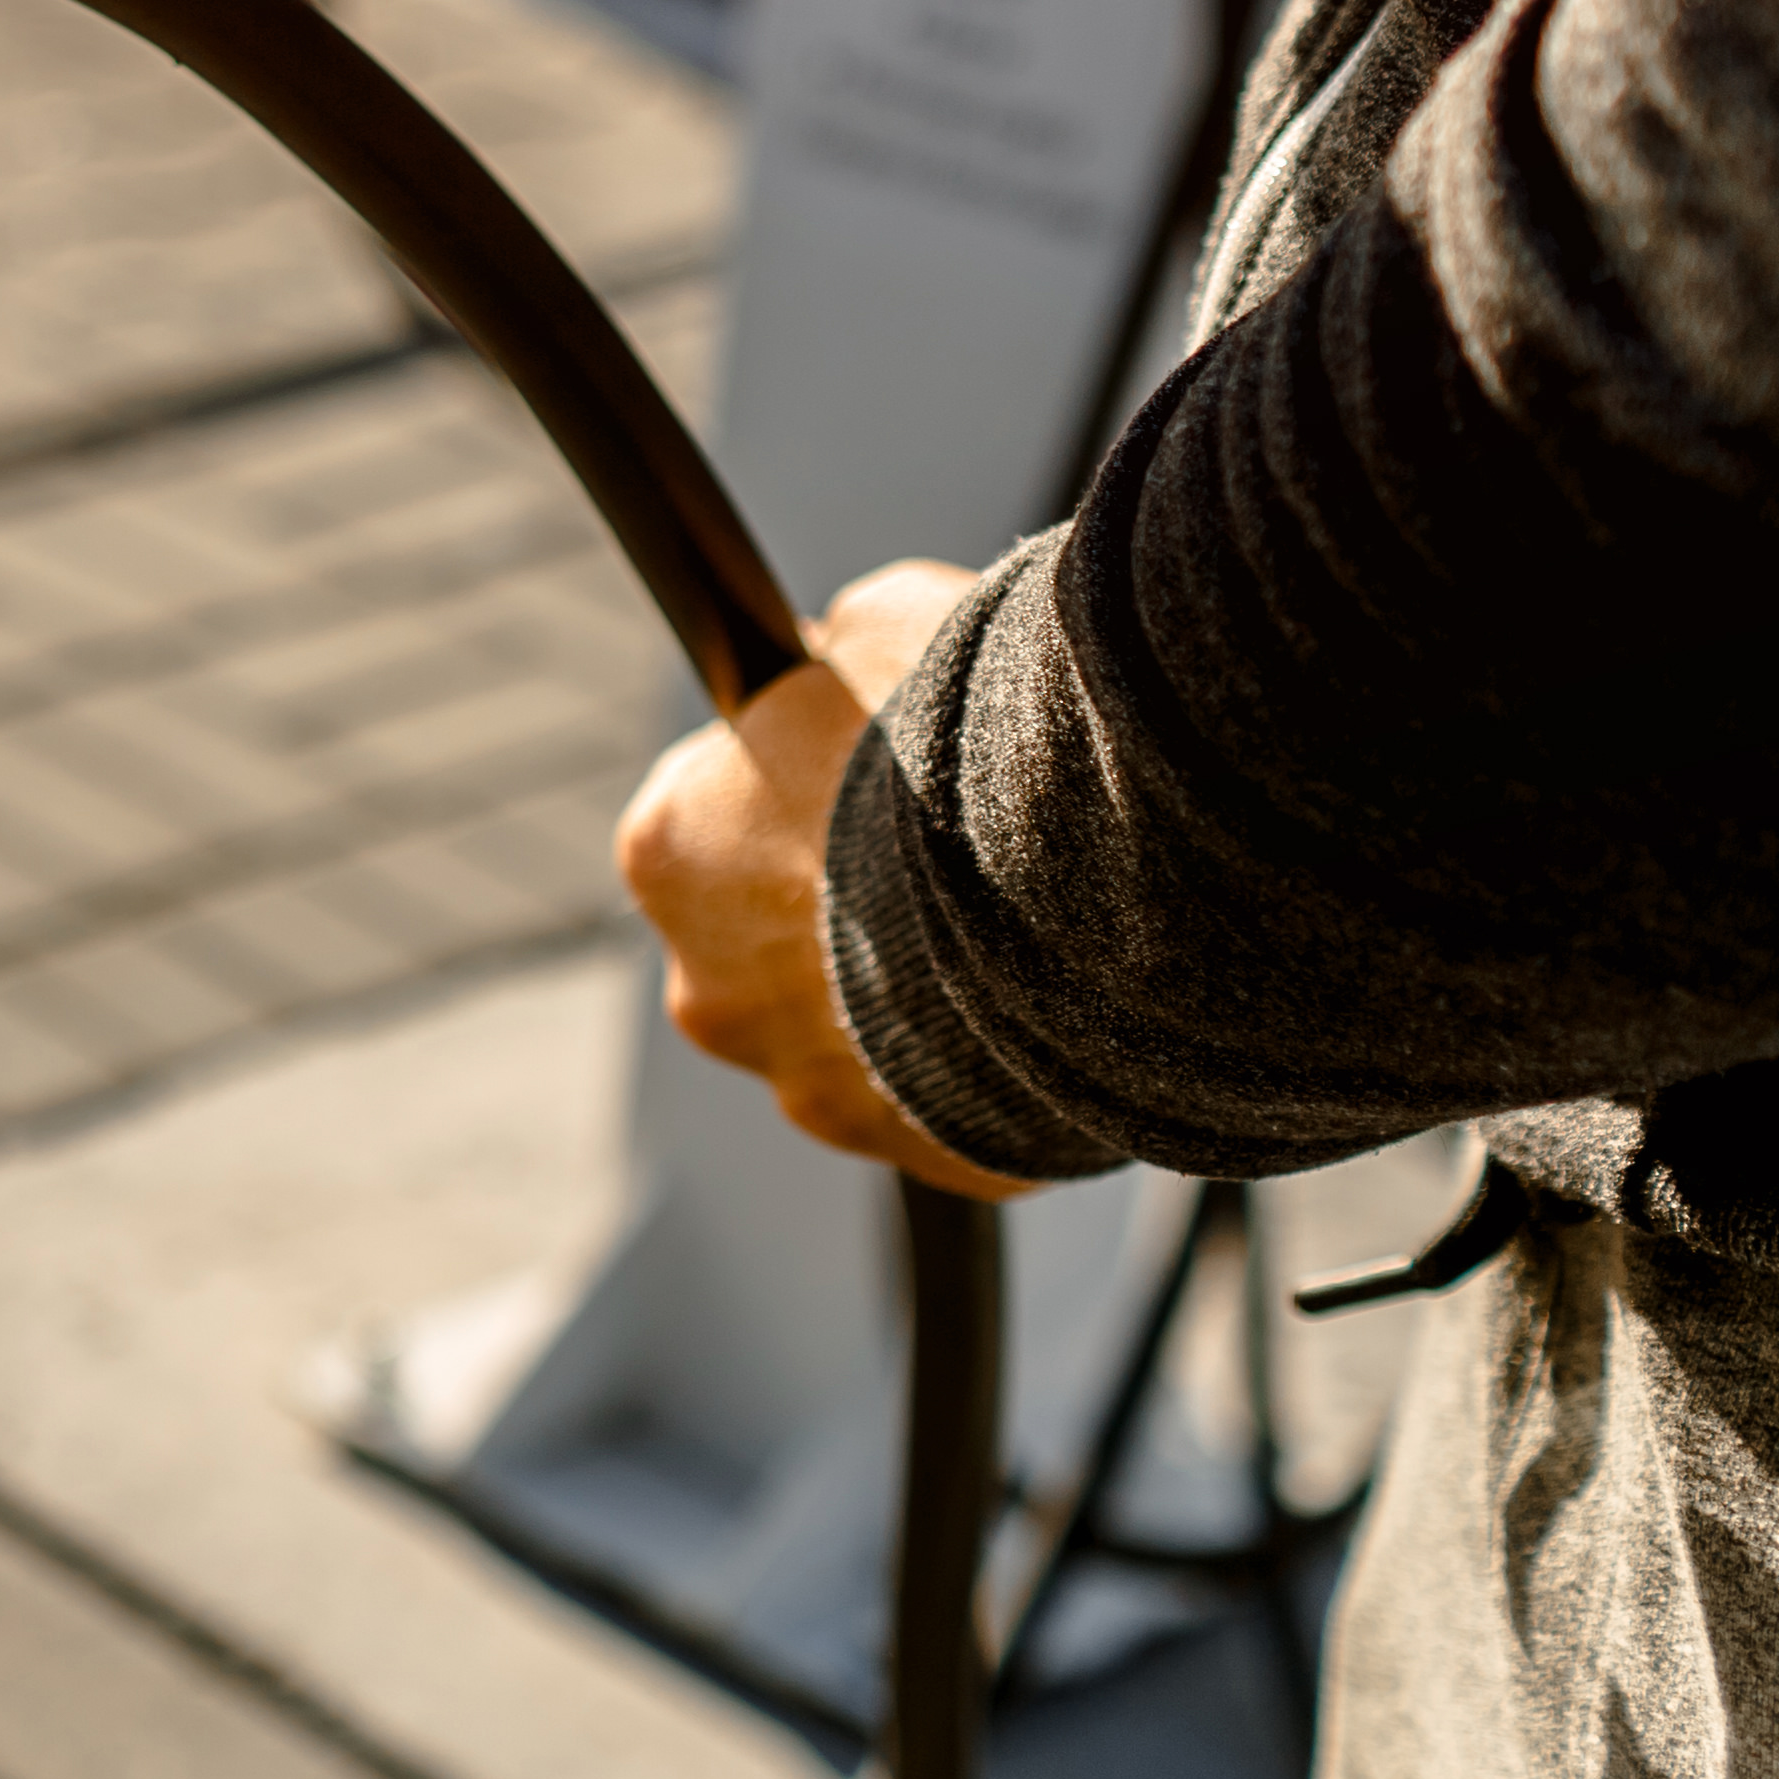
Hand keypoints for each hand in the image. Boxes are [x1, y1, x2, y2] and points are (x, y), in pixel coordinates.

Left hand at [612, 559, 1031, 1199]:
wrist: (1109, 879)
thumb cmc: (973, 737)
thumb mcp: (885, 623)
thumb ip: (833, 654)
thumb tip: (831, 653)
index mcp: (668, 850)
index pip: (703, 810)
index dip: (789, 779)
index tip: (861, 765)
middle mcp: (711, 988)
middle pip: (770, 936)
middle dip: (848, 897)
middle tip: (954, 850)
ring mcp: (813, 1088)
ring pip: (862, 1027)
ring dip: (923, 986)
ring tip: (1025, 924)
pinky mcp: (922, 1155)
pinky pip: (954, 1096)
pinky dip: (997, 1056)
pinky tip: (1060, 997)